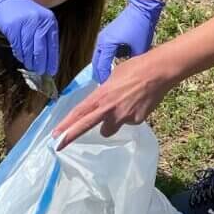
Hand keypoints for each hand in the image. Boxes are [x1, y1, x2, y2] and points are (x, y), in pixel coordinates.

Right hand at [0, 0, 58, 75]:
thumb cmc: (26, 11)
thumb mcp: (41, 19)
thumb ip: (45, 35)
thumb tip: (48, 58)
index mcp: (49, 21)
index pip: (53, 45)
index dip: (52, 60)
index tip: (52, 70)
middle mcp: (39, 22)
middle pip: (41, 50)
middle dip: (41, 64)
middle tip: (41, 72)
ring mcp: (26, 25)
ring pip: (29, 50)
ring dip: (30, 61)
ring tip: (31, 67)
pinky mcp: (13, 27)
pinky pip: (18, 46)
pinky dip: (20, 55)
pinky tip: (22, 59)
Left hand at [52, 52, 171, 148]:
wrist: (158, 72)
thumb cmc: (135, 67)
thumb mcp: (114, 77)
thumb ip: (105, 92)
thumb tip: (103, 101)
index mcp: (101, 95)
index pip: (79, 112)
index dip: (66, 124)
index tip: (54, 135)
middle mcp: (109, 108)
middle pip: (85, 125)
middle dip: (70, 136)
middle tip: (58, 146)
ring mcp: (123, 116)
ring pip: (109, 129)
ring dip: (111, 123)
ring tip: (122, 107)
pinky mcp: (137, 121)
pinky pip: (129, 122)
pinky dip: (131, 115)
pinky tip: (138, 103)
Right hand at [91, 0, 165, 82]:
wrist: (141, 8)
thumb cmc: (140, 28)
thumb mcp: (138, 49)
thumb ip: (133, 64)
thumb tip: (130, 78)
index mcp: (107, 45)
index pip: (102, 67)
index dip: (105, 79)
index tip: (109, 90)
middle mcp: (102, 41)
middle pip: (97, 63)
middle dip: (101, 75)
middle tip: (106, 87)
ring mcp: (104, 37)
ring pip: (99, 57)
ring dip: (103, 67)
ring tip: (109, 80)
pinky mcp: (108, 35)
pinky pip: (104, 51)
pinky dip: (107, 60)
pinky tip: (114, 67)